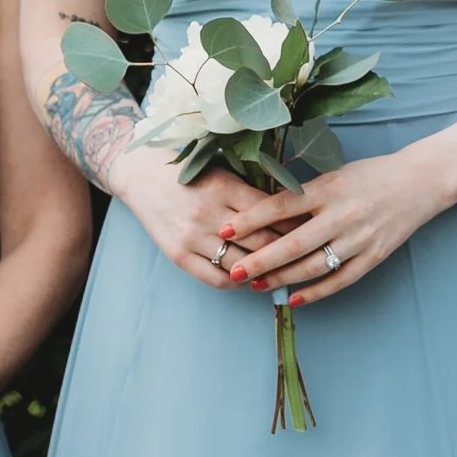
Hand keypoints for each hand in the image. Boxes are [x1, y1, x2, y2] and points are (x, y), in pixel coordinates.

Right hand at [109, 144, 290, 289]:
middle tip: (306, 255)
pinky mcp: (178, 255)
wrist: (143, 178)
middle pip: (261, 242)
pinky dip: (238, 282)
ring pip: (241, 263)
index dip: (296, 225)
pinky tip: (250, 279)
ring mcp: (192, 237)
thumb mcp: (225, 175)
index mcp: (225, 189)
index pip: (272, 214)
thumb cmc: (192, 174)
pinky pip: (215, 278)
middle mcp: (209, 214)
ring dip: (265, 270)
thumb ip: (253, 195)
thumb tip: (294, 214)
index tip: (312, 231)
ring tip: (283, 271)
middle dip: (288, 251)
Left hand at [219, 148, 453, 306]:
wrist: (422, 181)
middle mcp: (343, 215)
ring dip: (282, 278)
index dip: (250, 220)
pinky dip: (316, 291)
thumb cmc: (373, 174)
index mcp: (330, 189)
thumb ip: (304, 195)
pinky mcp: (374, 255)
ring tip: (255, 285)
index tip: (223, 229)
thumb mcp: (335, 175)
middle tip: (232, 270)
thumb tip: (263, 215)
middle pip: (293, 243)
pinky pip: (340, 279)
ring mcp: (360, 238)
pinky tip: (293, 297)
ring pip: (314, 265)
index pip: (281, 207)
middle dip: (259, 259)